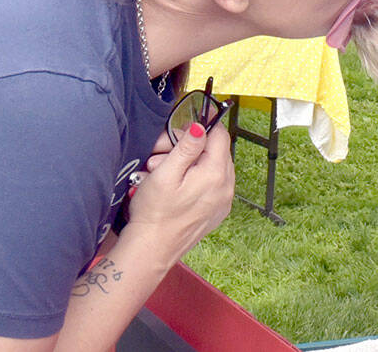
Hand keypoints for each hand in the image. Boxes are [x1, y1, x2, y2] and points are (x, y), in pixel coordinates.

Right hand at [120, 122, 233, 265]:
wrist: (151, 250)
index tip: (186, 127)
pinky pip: (212, 183)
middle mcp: (226, 188)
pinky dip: (196, 178)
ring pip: (213, 166)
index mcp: (215, 175)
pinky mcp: (216, 211)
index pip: (220, 135)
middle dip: (191, 146)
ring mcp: (223, 201)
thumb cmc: (154, 214)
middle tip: (163, 153)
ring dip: (191, 162)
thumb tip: (200, 127)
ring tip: (164, 171)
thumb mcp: (165, 173)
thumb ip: (186, 147)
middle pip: (216, 151)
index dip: (202, 126)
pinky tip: (176, 185)